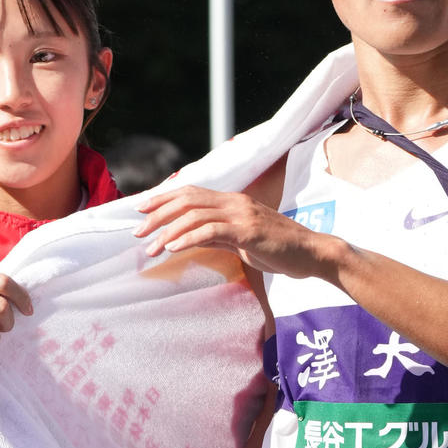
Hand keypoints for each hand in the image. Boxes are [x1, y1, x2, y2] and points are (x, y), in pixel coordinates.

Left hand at [135, 185, 334, 278]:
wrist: (311, 254)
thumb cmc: (280, 250)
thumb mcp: (243, 239)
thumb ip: (218, 235)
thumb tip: (189, 238)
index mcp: (233, 201)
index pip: (191, 193)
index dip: (163, 198)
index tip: (141, 209)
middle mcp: (235, 201)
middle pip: (187, 199)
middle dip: (157, 214)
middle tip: (136, 230)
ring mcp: (242, 214)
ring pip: (194, 215)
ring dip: (167, 231)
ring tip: (149, 247)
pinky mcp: (248, 230)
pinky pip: (210, 231)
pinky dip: (187, 238)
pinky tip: (172, 248)